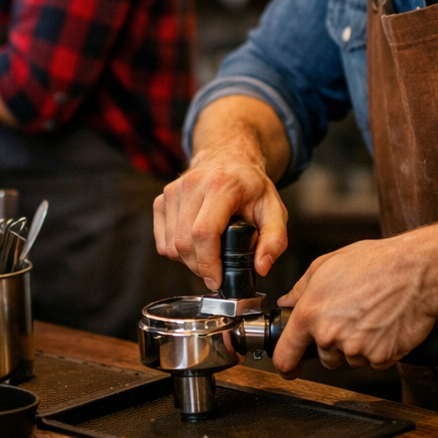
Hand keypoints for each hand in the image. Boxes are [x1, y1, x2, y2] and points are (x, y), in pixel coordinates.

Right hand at [153, 143, 287, 290]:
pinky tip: (195, 243)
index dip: (208, 263)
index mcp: (221, 185)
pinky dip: (177, 251)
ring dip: (188, 261)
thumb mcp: (275, 209)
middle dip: (200, 267)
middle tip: (217, 270)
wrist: (228, 158)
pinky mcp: (162, 199)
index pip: (204, 232)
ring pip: (171, 245)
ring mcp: (174, 191)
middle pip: (184, 243)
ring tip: (208, 254)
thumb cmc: (250, 186)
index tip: (218, 279)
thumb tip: (261, 267)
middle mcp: (192, 185)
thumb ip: (275, 239)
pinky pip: (162, 241)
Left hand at [272, 238, 437, 378]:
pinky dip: (378, 349)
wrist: (416, 271)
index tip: (291, 367)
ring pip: (349, 359)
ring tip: (370, 316)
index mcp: (310, 313)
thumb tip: (287, 302)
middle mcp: (330, 334)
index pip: (286, 355)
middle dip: (333, 344)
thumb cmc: (375, 263)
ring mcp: (356, 349)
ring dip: (356, 346)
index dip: (286, 365)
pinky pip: (373, 361)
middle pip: (324, 357)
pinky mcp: (381, 358)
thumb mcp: (327, 265)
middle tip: (350, 318)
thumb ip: (300, 288)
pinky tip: (384, 325)